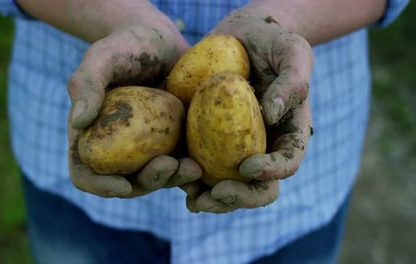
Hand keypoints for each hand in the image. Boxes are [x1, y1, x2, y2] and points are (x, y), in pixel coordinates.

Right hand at [67, 19, 201, 197]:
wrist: (159, 38)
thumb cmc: (124, 45)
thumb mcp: (102, 58)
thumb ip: (86, 84)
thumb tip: (78, 122)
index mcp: (91, 136)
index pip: (85, 174)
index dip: (100, 186)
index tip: (123, 186)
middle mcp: (117, 148)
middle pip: (126, 183)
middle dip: (148, 183)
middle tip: (169, 165)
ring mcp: (146, 148)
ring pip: (156, 178)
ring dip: (174, 180)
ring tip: (194, 168)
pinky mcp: (171, 141)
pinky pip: (179, 162)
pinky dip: (190, 168)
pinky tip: (205, 162)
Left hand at [182, 12, 313, 212]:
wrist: (241, 36)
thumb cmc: (272, 41)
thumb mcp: (292, 51)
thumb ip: (293, 81)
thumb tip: (270, 115)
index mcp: (287, 133)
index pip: (287, 162)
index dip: (272, 171)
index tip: (247, 167)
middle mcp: (262, 147)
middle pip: (257, 187)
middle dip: (238, 198)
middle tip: (215, 195)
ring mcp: (234, 148)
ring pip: (226, 186)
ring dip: (209, 198)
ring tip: (191, 197)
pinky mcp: (207, 140)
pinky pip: (198, 166)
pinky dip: (185, 177)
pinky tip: (171, 176)